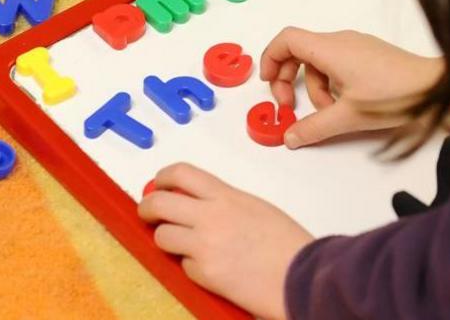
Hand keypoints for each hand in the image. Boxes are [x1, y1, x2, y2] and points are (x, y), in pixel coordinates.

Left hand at [139, 163, 311, 319]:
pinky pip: (184, 267)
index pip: (181, 174)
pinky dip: (192, 268)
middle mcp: (210, 216)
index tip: (158, 185)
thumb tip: (199, 207)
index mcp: (226, 196)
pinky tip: (212, 269)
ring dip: (167, 240)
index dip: (162, 178)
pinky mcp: (204, 273)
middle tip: (148, 213)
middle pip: (159, 202)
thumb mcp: (255, 208)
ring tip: (181, 246)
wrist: (301, 275)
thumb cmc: (288, 244)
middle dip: (147, 207)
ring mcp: (204, 245)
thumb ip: (225, 204)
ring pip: (162, 236)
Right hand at [259, 27, 442, 148]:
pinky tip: (346, 106)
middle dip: (289, 79)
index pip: (287, 39)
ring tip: (331, 113)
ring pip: (320, 63)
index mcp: (331, 48)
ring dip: (315, 88)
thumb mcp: (349, 117)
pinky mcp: (369, 55)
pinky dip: (333, 85)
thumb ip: (314, 127)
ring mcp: (357, 46)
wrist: (438, 88)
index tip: (268, 84)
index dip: (270, 59)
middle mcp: (341, 41)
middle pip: (300, 51)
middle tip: (290, 106)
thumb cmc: (395, 96)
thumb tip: (289, 136)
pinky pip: (338, 65)